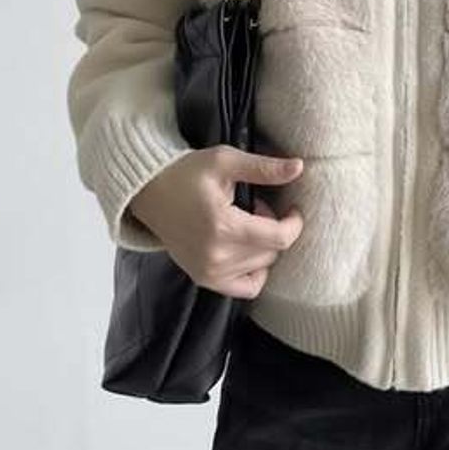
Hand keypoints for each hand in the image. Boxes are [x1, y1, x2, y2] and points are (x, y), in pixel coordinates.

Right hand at [127, 145, 305, 298]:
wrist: (149, 193)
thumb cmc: (187, 173)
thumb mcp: (225, 161)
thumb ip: (264, 168)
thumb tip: (299, 167)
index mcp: (223, 227)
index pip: (280, 238)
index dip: (294, 223)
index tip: (292, 208)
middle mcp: (216, 256)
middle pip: (272, 252)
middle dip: (273, 228)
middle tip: (254, 208)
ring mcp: (208, 272)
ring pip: (262, 266)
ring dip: (262, 246)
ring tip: (243, 223)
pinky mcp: (204, 279)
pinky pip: (247, 288)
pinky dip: (255, 271)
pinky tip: (246, 250)